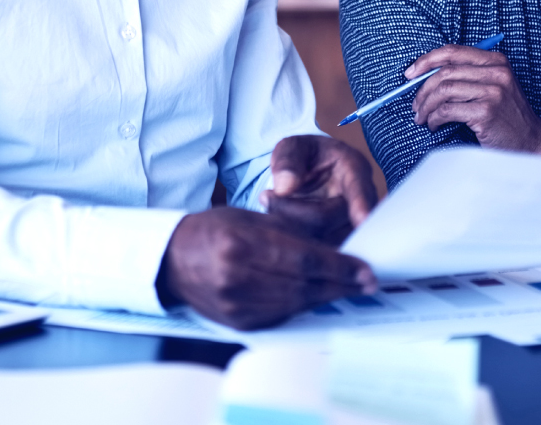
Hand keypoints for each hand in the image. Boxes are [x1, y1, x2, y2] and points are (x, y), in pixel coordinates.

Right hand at [156, 207, 376, 329]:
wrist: (173, 260)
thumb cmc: (214, 231)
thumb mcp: (251, 218)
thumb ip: (292, 232)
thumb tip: (336, 248)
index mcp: (240, 244)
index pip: (303, 259)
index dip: (339, 267)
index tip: (366, 271)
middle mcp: (237, 277)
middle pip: (303, 285)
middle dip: (340, 284)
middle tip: (367, 282)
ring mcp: (236, 304)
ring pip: (295, 304)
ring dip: (325, 297)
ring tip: (348, 288)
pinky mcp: (238, 322)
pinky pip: (281, 315)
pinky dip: (302, 306)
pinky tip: (316, 296)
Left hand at [262, 135, 376, 243]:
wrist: (307, 173)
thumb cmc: (304, 156)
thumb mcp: (292, 146)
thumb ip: (288, 160)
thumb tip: (285, 187)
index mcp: (354, 168)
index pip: (359, 189)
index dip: (361, 204)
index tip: (363, 219)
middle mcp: (361, 199)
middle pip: (327, 219)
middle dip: (291, 212)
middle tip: (266, 197)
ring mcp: (351, 225)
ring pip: (321, 239)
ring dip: (290, 228)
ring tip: (271, 204)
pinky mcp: (339, 243)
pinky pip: (318, 251)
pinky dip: (294, 241)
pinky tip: (279, 223)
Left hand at [405, 46, 540, 162]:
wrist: (532, 142)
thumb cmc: (507, 118)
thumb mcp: (493, 88)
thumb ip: (467, 77)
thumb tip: (423, 76)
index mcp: (496, 61)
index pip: (453, 51)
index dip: (426, 60)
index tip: (409, 74)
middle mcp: (496, 72)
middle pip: (445, 72)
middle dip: (422, 89)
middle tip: (415, 106)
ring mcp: (493, 91)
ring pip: (443, 90)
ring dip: (426, 106)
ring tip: (422, 118)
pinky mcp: (486, 111)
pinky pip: (447, 110)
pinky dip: (434, 118)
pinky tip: (434, 125)